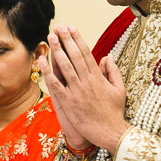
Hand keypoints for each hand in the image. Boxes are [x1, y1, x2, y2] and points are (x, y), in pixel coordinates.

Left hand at [38, 24, 129, 152]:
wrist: (111, 133)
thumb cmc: (115, 113)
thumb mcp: (119, 89)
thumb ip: (113, 71)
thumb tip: (108, 56)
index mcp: (98, 77)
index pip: (86, 53)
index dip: (77, 39)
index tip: (71, 28)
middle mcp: (87, 82)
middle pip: (74, 56)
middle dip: (66, 40)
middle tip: (58, 27)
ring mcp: (77, 92)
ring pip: (65, 67)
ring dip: (57, 51)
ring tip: (50, 37)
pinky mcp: (69, 103)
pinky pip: (56, 85)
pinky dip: (48, 73)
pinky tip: (41, 61)